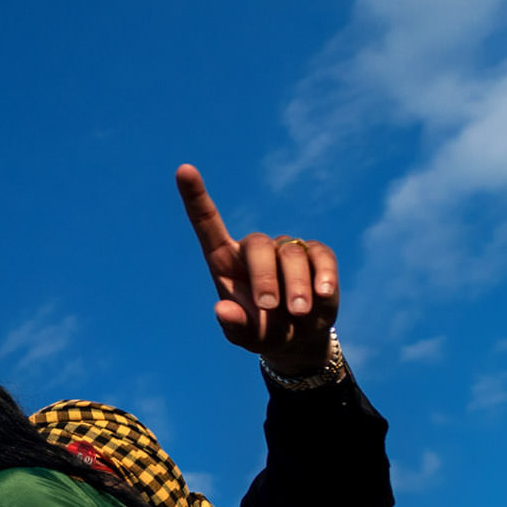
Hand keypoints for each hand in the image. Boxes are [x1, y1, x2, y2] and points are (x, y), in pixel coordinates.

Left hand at [176, 164, 338, 376]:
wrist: (297, 337)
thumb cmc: (261, 331)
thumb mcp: (245, 336)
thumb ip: (233, 326)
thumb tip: (222, 310)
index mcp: (224, 260)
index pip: (206, 223)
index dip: (195, 196)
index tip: (183, 170)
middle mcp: (253, 249)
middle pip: (257, 245)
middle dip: (264, 278)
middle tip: (268, 308)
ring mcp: (285, 248)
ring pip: (291, 255)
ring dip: (296, 287)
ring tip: (298, 314)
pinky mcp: (316, 254)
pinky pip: (321, 256)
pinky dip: (323, 275)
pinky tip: (323, 295)